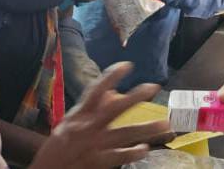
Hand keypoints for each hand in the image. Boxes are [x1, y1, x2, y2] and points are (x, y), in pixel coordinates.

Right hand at [30, 63, 173, 168]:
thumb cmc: (59, 144)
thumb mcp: (71, 121)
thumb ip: (92, 106)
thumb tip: (114, 92)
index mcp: (79, 115)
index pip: (95, 91)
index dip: (110, 77)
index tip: (127, 65)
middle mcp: (87, 127)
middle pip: (114, 109)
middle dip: (134, 98)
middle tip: (153, 87)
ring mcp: (93, 145)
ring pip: (124, 134)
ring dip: (145, 129)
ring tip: (164, 124)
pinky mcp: (97, 162)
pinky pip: (118, 157)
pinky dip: (132, 153)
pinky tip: (145, 149)